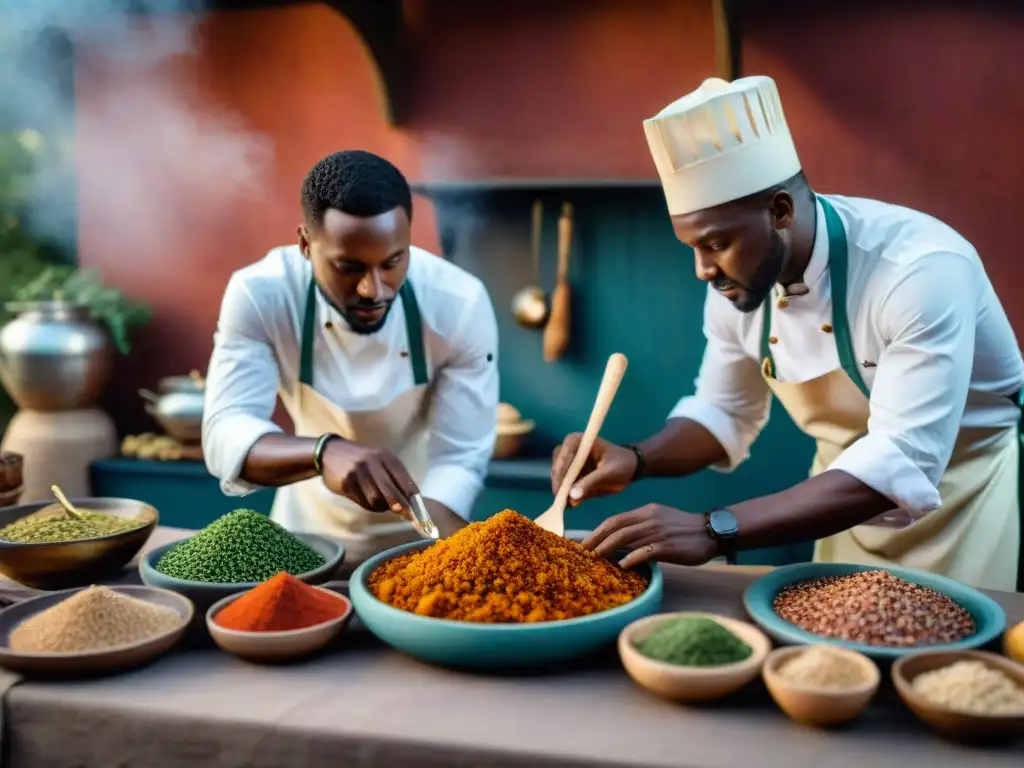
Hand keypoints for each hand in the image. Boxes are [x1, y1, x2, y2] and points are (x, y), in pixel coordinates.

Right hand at [320, 438, 418, 515]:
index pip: (403, 477)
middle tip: (403, 514)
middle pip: (389, 489)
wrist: (329, 452)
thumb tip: (409, 501)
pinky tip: (367, 501)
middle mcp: (372, 462)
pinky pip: (362, 501)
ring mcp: (358, 472)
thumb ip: (393, 477)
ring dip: (381, 506)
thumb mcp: (379, 460)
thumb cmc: (361, 459)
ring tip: (380, 504)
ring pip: (375, 498)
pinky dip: (368, 506)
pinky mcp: (347, 483)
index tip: (418, 509)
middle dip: (398, 504)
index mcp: (385, 456)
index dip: (411, 495)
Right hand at [551, 434, 636, 505]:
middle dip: (559, 484)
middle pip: (557, 468)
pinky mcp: (571, 475)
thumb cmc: (622, 464)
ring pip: (558, 478)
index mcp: (577, 441)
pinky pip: (565, 486)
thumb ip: (591, 482)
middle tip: (562, 501)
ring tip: (566, 505)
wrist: (630, 468)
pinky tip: (570, 505)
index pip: (564, 457)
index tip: (561, 491)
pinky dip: (566, 495)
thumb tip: (572, 496)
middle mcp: (569, 450)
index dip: (561, 474)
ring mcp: (569, 463)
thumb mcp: (609, 473)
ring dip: (561, 491)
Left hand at [582, 504, 719, 568]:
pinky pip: (644, 551)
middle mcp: (649, 519)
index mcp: (646, 512)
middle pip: (615, 527)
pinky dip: (631, 558)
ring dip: (607, 549)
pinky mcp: (668, 546)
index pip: (615, 519)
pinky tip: (622, 566)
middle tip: (582, 553)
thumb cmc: (685, 529)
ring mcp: (658, 531)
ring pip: (625, 538)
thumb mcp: (661, 520)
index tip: (584, 542)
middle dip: (596, 540)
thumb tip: (620, 542)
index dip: (597, 531)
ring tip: (595, 560)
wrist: (713, 530)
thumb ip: (641, 527)